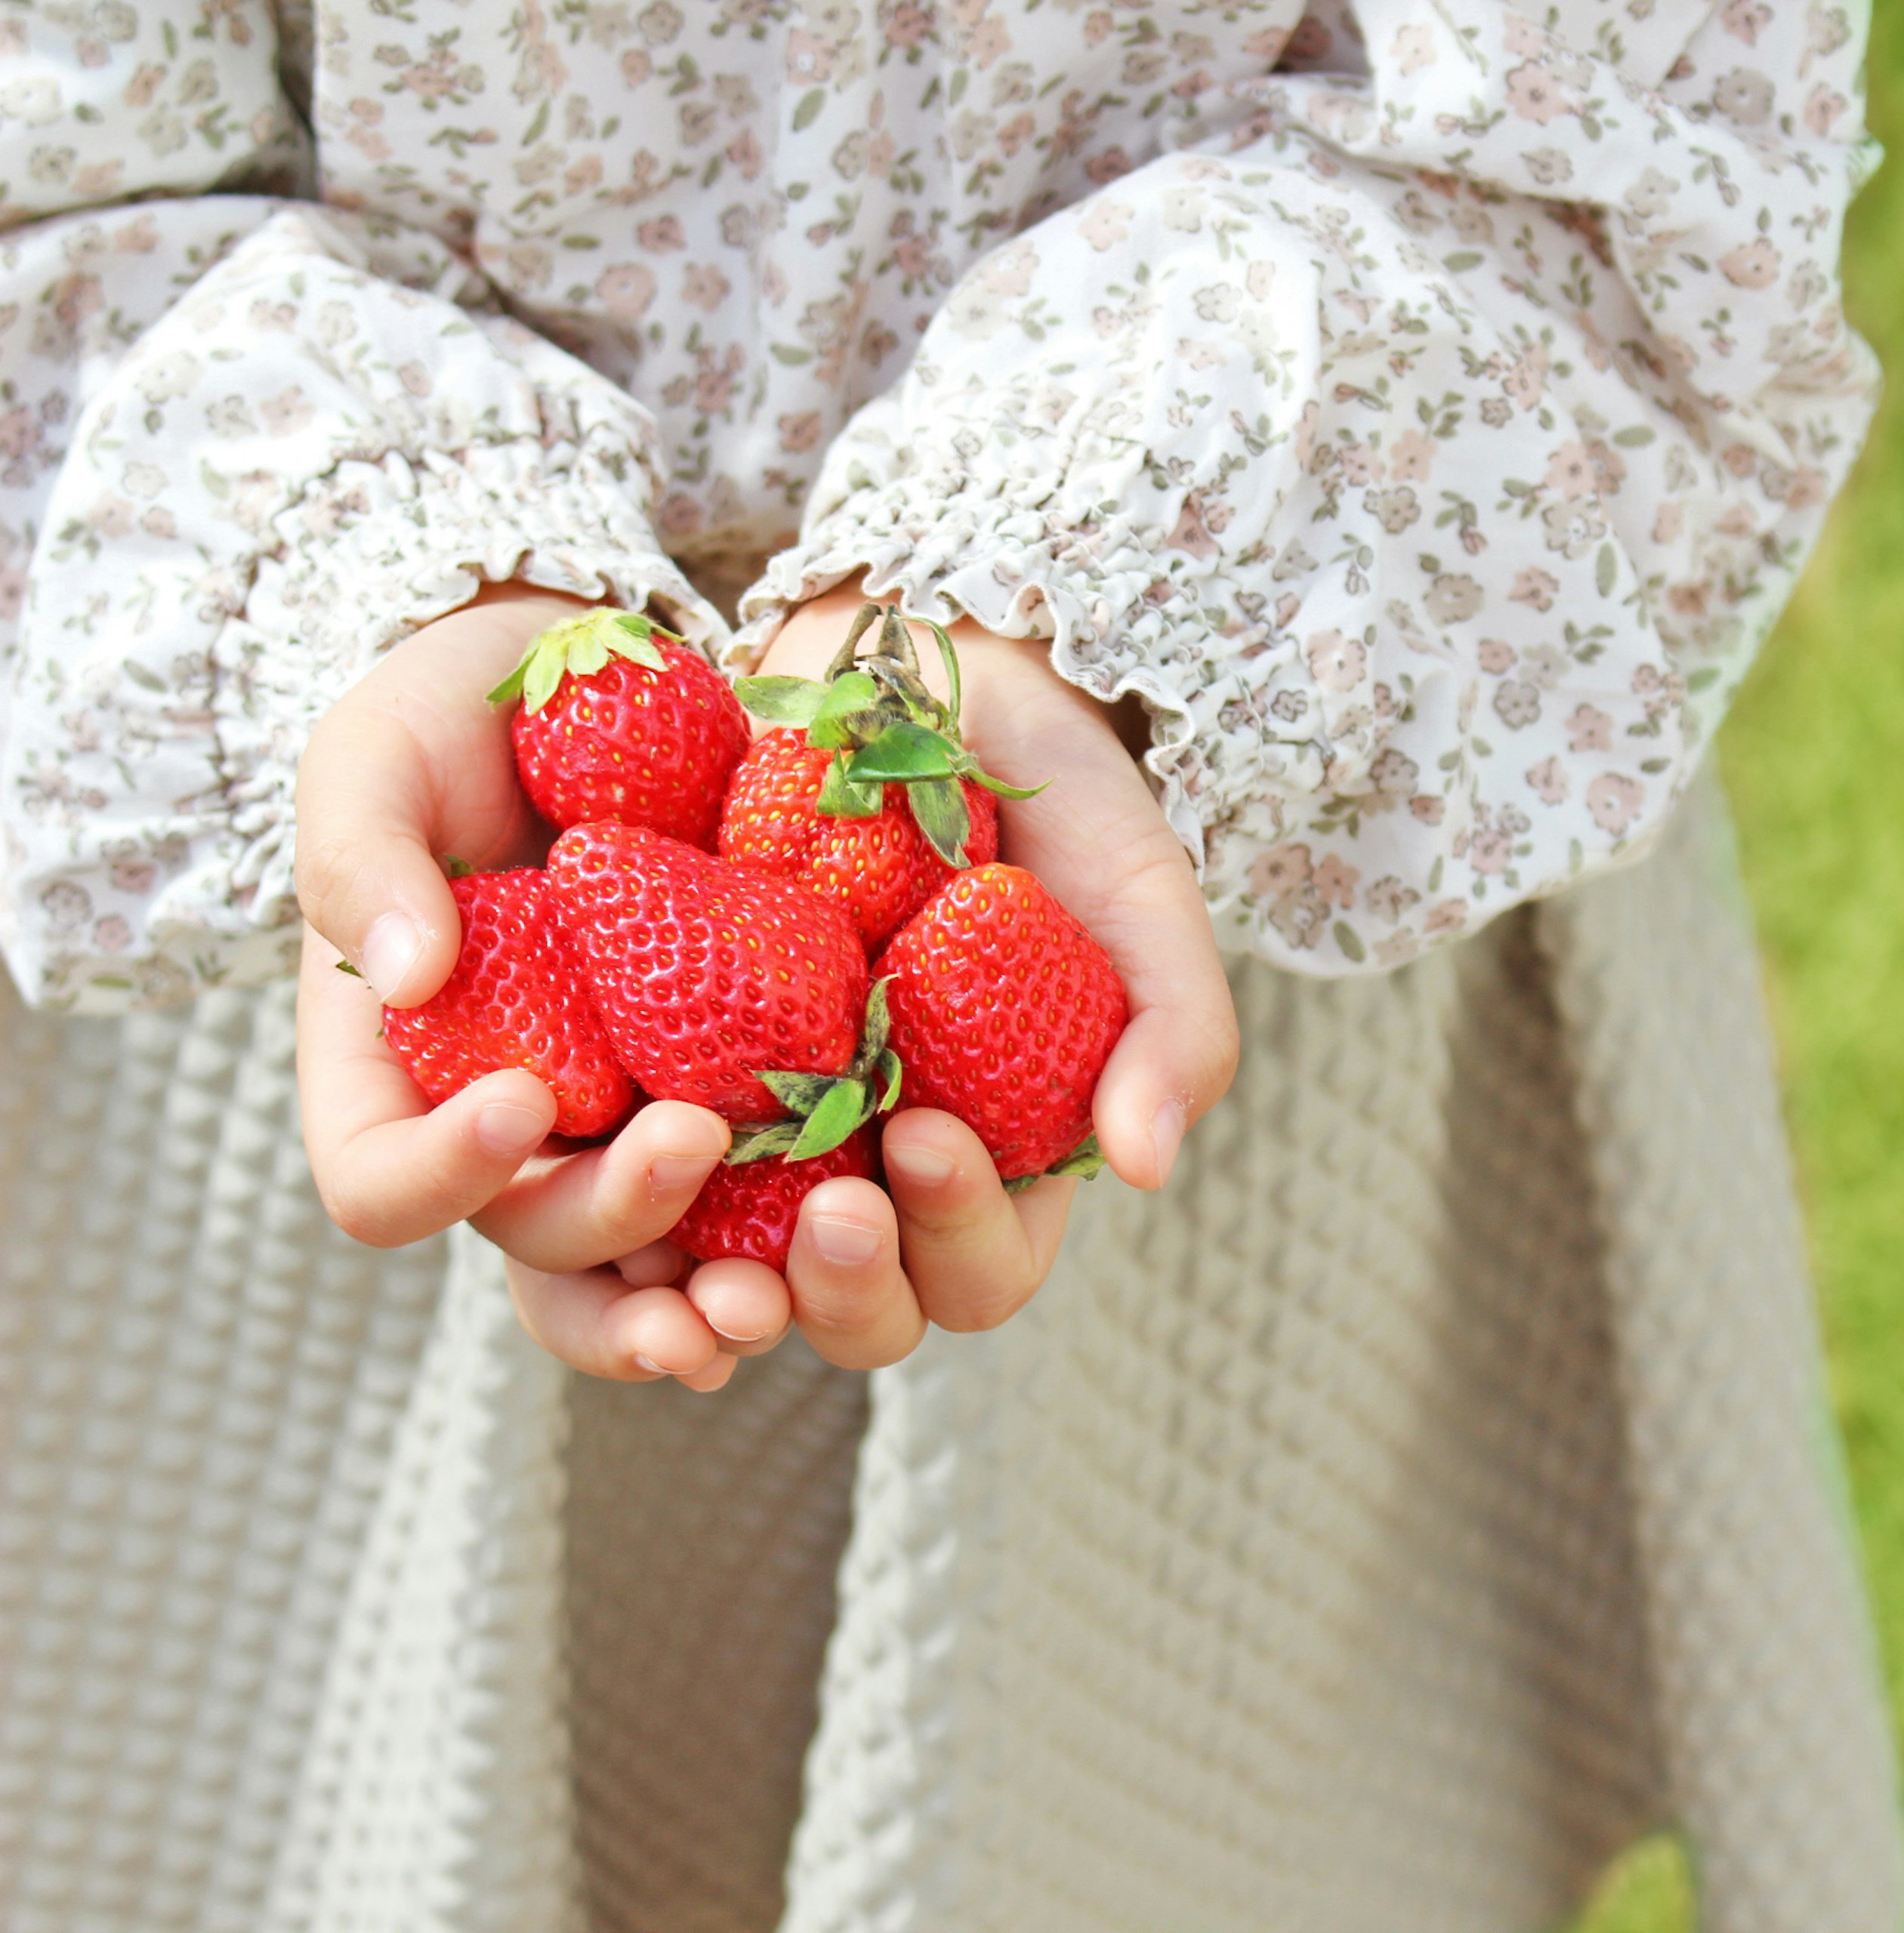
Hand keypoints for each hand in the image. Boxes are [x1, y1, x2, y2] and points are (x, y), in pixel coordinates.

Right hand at [294, 585, 747, 1391]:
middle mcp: (515, 1131)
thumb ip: (362, 858)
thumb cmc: (449, 720)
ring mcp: (628, 1121)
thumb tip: (408, 972)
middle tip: (691, 1181)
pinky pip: (767, 1190)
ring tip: (775, 1298)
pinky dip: (806, 1228)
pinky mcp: (739, 1087)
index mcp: (400, 1081)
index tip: (523, 1100)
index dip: (441, 1175)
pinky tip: (867, 1224)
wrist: (593, 682)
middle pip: (544, 1243)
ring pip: (657, 1263)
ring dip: (714, 1299)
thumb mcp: (374, 760)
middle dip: (617, 1244)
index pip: (382, 1184)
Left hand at [650, 585, 1238, 1370]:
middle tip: (828, 1208)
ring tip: (702, 1215)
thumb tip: (1145, 1168)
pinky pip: (612, 1178)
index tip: (924, 1131)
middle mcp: (873, 1175)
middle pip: (858, 1312)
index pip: (980, 1273)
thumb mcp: (1141, 897)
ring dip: (711, 1287)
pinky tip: (600, 1142)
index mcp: (994, 1166)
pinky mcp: (656, 1072)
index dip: (957, 1235)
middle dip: (841, 1289)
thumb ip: (1175, 1026)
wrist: (916, 676)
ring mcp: (762, 1135)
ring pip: (725, 1280)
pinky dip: (602, 1192)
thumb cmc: (1053, 798)